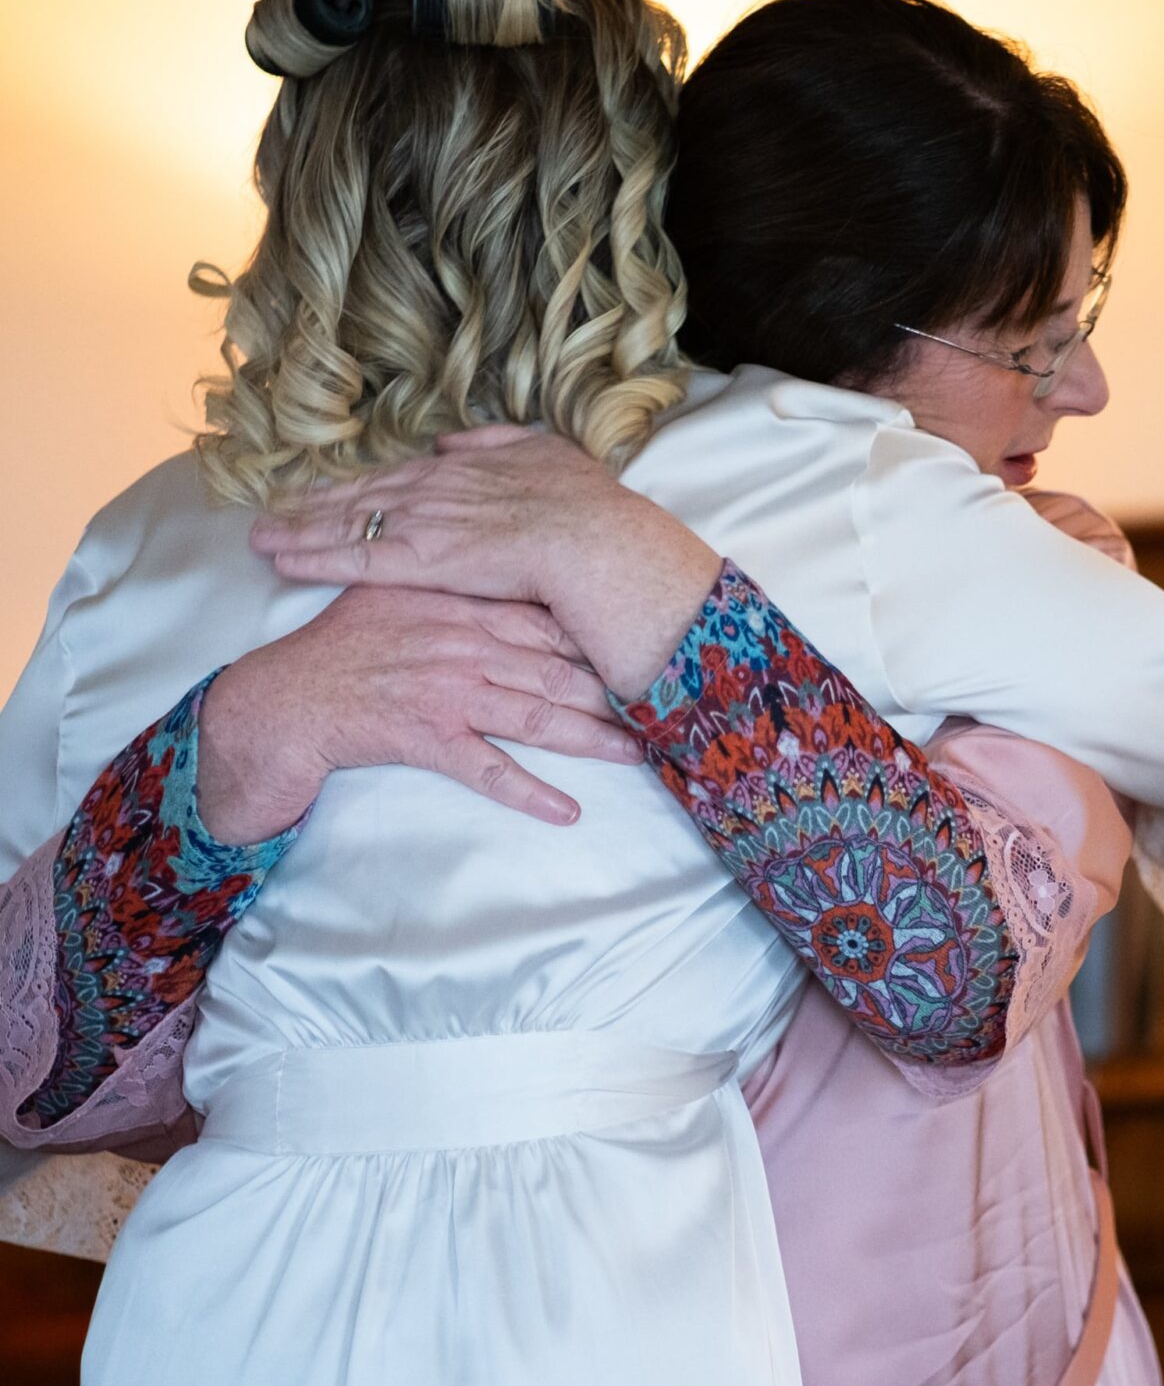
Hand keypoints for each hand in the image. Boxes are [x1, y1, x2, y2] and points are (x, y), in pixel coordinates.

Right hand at [197, 586, 644, 841]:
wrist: (276, 700)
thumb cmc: (334, 649)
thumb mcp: (395, 595)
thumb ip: (450, 584)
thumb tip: (502, 574)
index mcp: (457, 601)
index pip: (543, 613)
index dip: (596, 630)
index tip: (642, 638)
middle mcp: (459, 640)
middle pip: (554, 664)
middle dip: (612, 684)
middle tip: (666, 701)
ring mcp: (444, 688)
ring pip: (533, 713)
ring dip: (589, 738)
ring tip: (638, 754)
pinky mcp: (423, 735)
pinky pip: (486, 769)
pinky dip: (528, 791)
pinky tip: (566, 811)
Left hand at [249, 428, 722, 699]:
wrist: (600, 542)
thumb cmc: (591, 513)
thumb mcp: (550, 457)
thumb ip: (499, 445)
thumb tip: (454, 441)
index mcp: (467, 468)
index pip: (398, 478)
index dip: (358, 487)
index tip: (322, 491)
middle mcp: (437, 488)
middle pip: (361, 496)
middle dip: (313, 505)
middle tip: (268, 510)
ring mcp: (425, 523)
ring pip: (347, 525)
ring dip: (300, 529)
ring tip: (258, 536)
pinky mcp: (420, 560)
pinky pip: (354, 559)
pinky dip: (313, 557)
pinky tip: (279, 558)